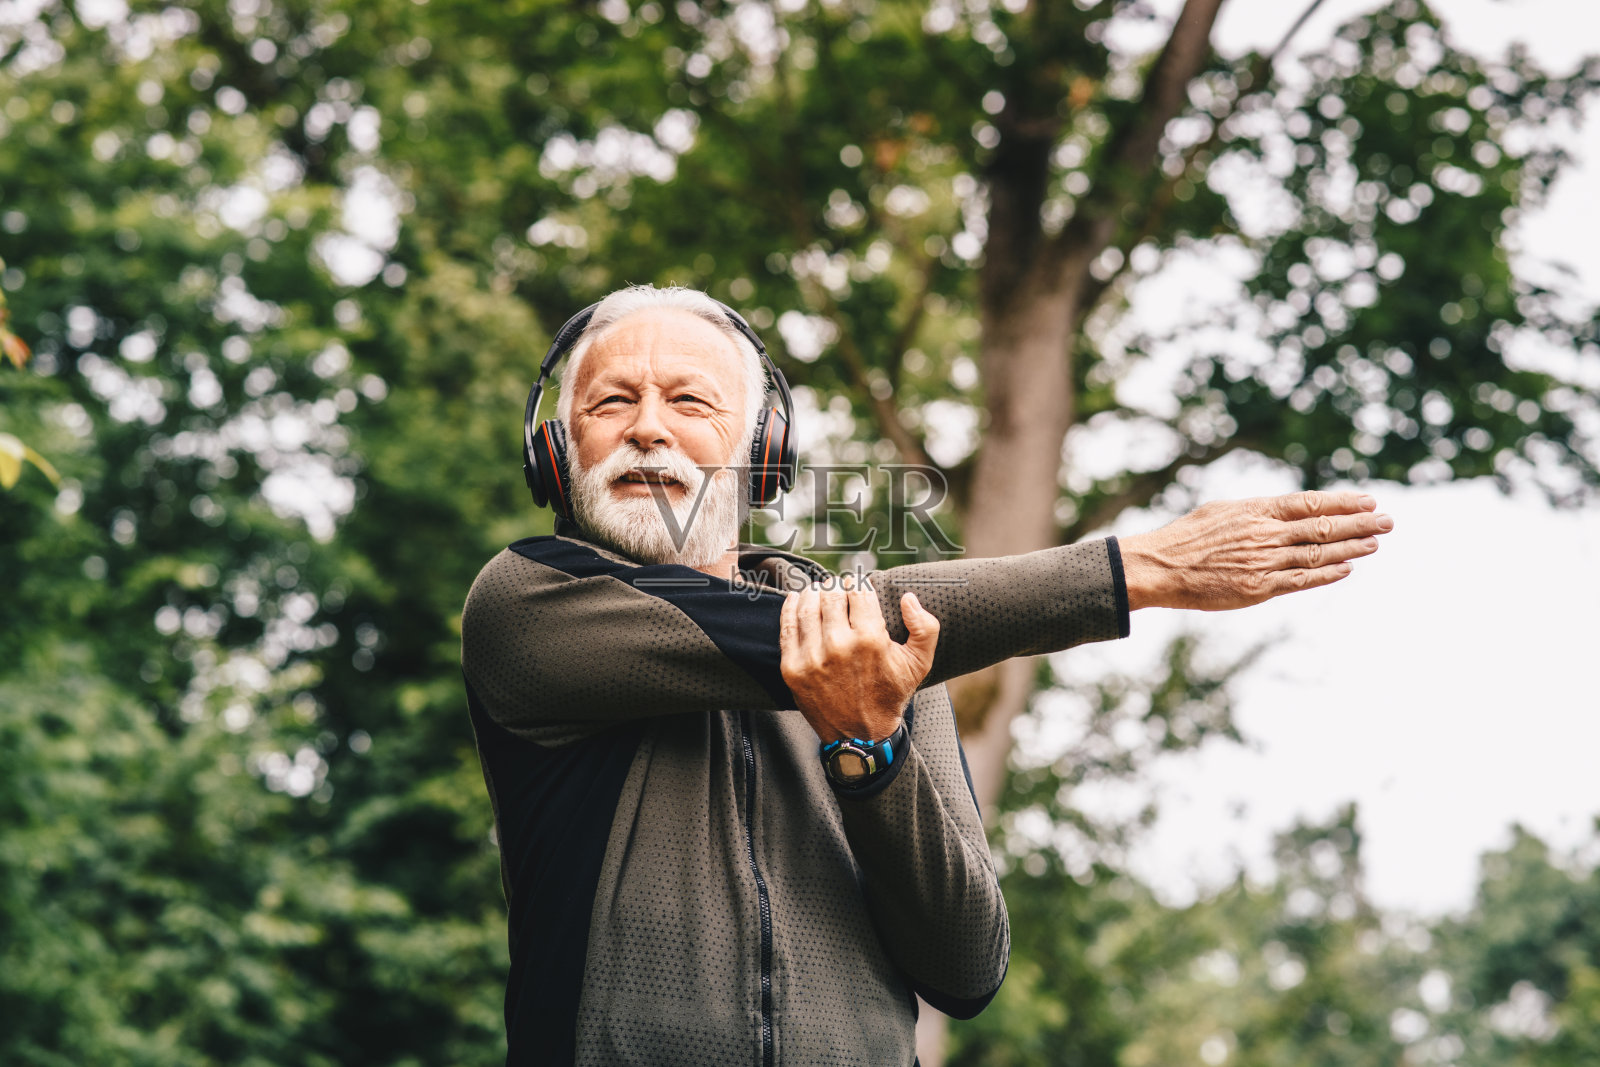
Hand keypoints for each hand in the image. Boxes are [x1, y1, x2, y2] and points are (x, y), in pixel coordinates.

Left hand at [778, 575, 940, 741]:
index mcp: (870, 639)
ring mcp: (812, 658)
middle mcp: (839, 646)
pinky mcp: (792, 668)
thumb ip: (925, 627)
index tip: (855, 584)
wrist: (860, 736)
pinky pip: (787, 626)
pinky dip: (790, 607)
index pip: (857, 591)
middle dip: (835, 587)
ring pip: (808, 606)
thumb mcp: (919, 664)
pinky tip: (796, 598)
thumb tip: (907, 597)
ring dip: (813, 593)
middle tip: (837, 588)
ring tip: (819, 591)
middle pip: (831, 595)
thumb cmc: (890, 695)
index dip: (856, 582)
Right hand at [1118, 489, 1393, 610]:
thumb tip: (1281, 510)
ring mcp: (1265, 562)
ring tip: (1375, 543)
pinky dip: (1328, 574)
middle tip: (1388, 521)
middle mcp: (1266, 534)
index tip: (1369, 501)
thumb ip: (1255, 512)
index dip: (1343, 503)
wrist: (1160, 567)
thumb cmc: (1186, 537)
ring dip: (1352, 548)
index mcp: (1256, 510)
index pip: (1310, 503)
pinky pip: (1302, 579)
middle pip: (1323, 527)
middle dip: (1360, 524)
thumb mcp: (1222, 511)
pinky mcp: (1260, 588)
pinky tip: (1347, 568)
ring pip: (1319, 553)